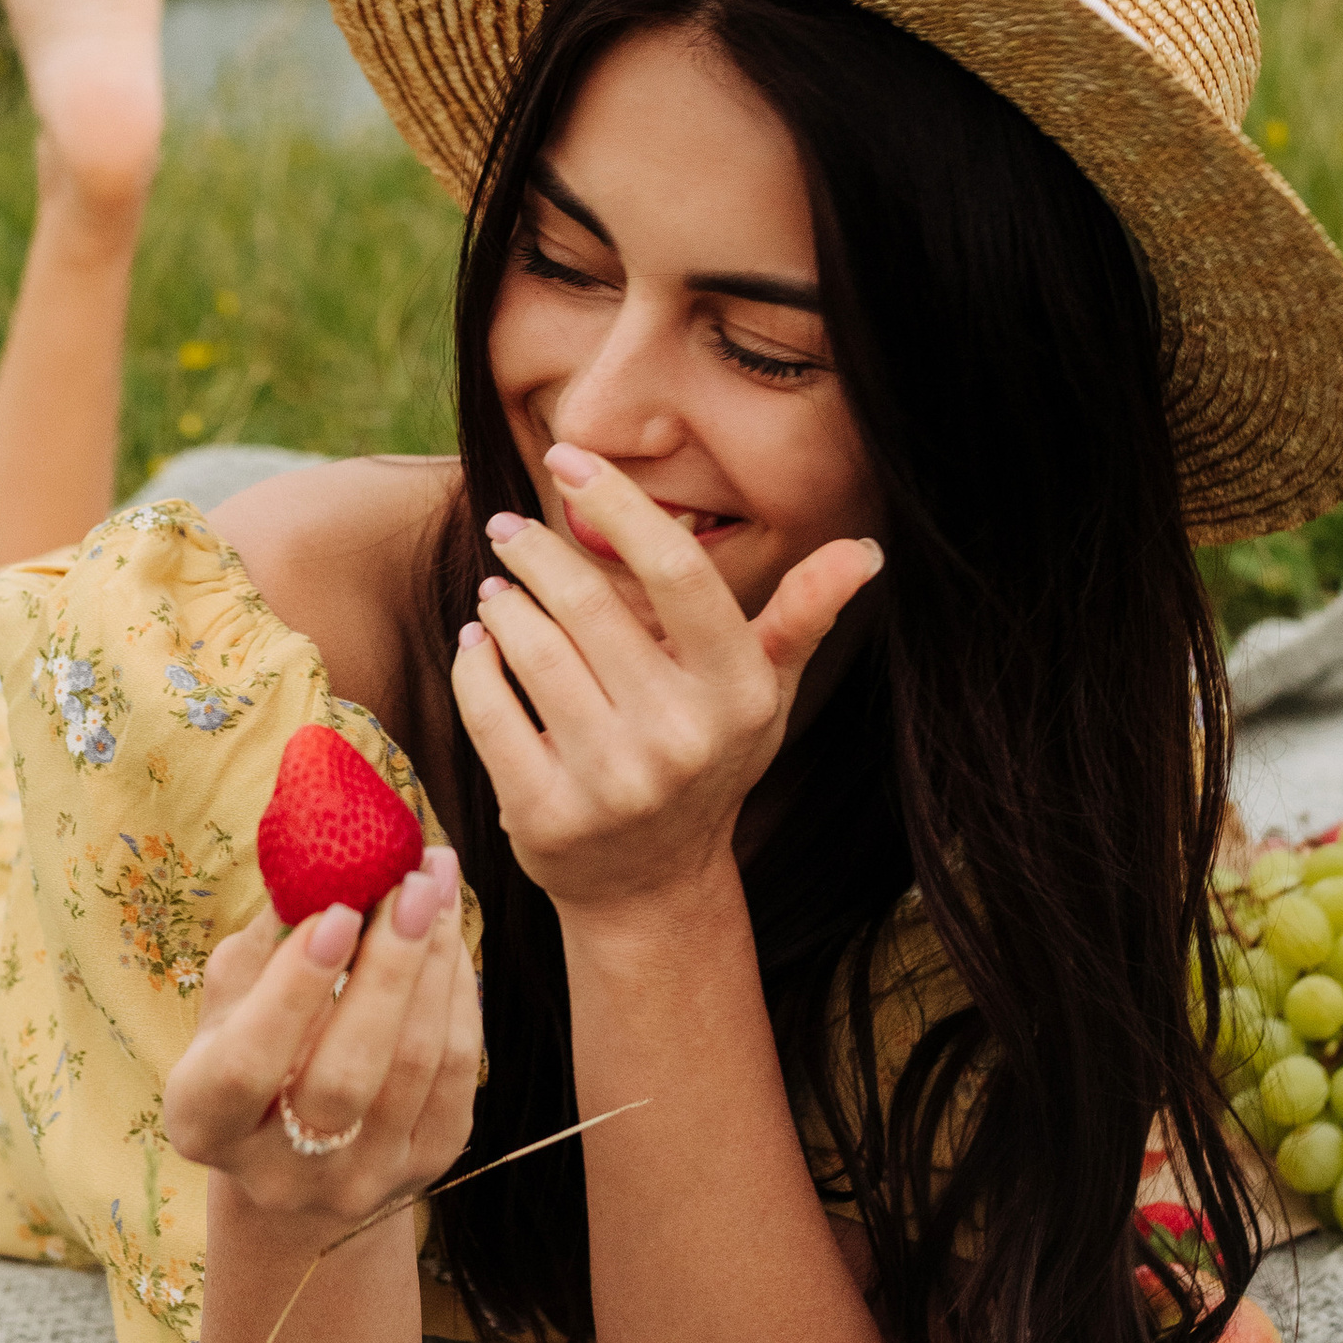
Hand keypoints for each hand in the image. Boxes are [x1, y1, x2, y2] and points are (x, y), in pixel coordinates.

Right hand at [162, 847, 480, 1230]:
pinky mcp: (426, 1166)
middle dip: (387, 969)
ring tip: (436, 886)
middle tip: (411, 884)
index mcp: (205, 1125)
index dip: (292, 992)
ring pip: (415, 1068)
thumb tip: (319, 858)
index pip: (245, 1067)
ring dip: (434, 965)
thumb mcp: (234, 1001)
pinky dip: (458, 994)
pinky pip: (458, 1073)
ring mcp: (360, 1181)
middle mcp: (282, 1174)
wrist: (300, 1153)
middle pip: (345, 1075)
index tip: (338, 912)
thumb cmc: (254, 1047)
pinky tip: (449, 937)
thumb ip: (268, 942)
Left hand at [451, 444, 880, 918]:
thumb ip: (802, 615)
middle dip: (536, 551)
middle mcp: (681, 739)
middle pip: (590, 605)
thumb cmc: (710, 758)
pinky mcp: (544, 815)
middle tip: (509, 529)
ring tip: (499, 586)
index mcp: (739, 692)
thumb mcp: (765, 692)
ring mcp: (612, 782)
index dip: (620, 503)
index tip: (568, 457)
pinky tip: (480, 639)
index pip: (679, 572)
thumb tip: (867, 548)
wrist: (652, 884)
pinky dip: (475, 660)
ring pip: (531, 650)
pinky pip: (487, 708)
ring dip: (504, 602)